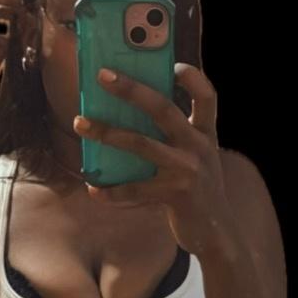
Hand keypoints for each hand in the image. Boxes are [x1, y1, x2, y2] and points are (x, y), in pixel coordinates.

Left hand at [73, 64, 235, 258]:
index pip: (207, 96)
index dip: (192, 78)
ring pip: (140, 144)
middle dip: (131, 89)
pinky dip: (111, 191)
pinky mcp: (174, 195)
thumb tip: (128, 118)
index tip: (173, 64)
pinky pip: (134, 189)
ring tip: (81, 123)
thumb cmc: (197, 191)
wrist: (217, 233)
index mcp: (206, 133)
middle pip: (163, 108)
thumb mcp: (197, 159)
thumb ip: (175, 139)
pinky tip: (94, 188)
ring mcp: (187, 170)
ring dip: (107, 132)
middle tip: (102, 75)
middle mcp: (199, 147)